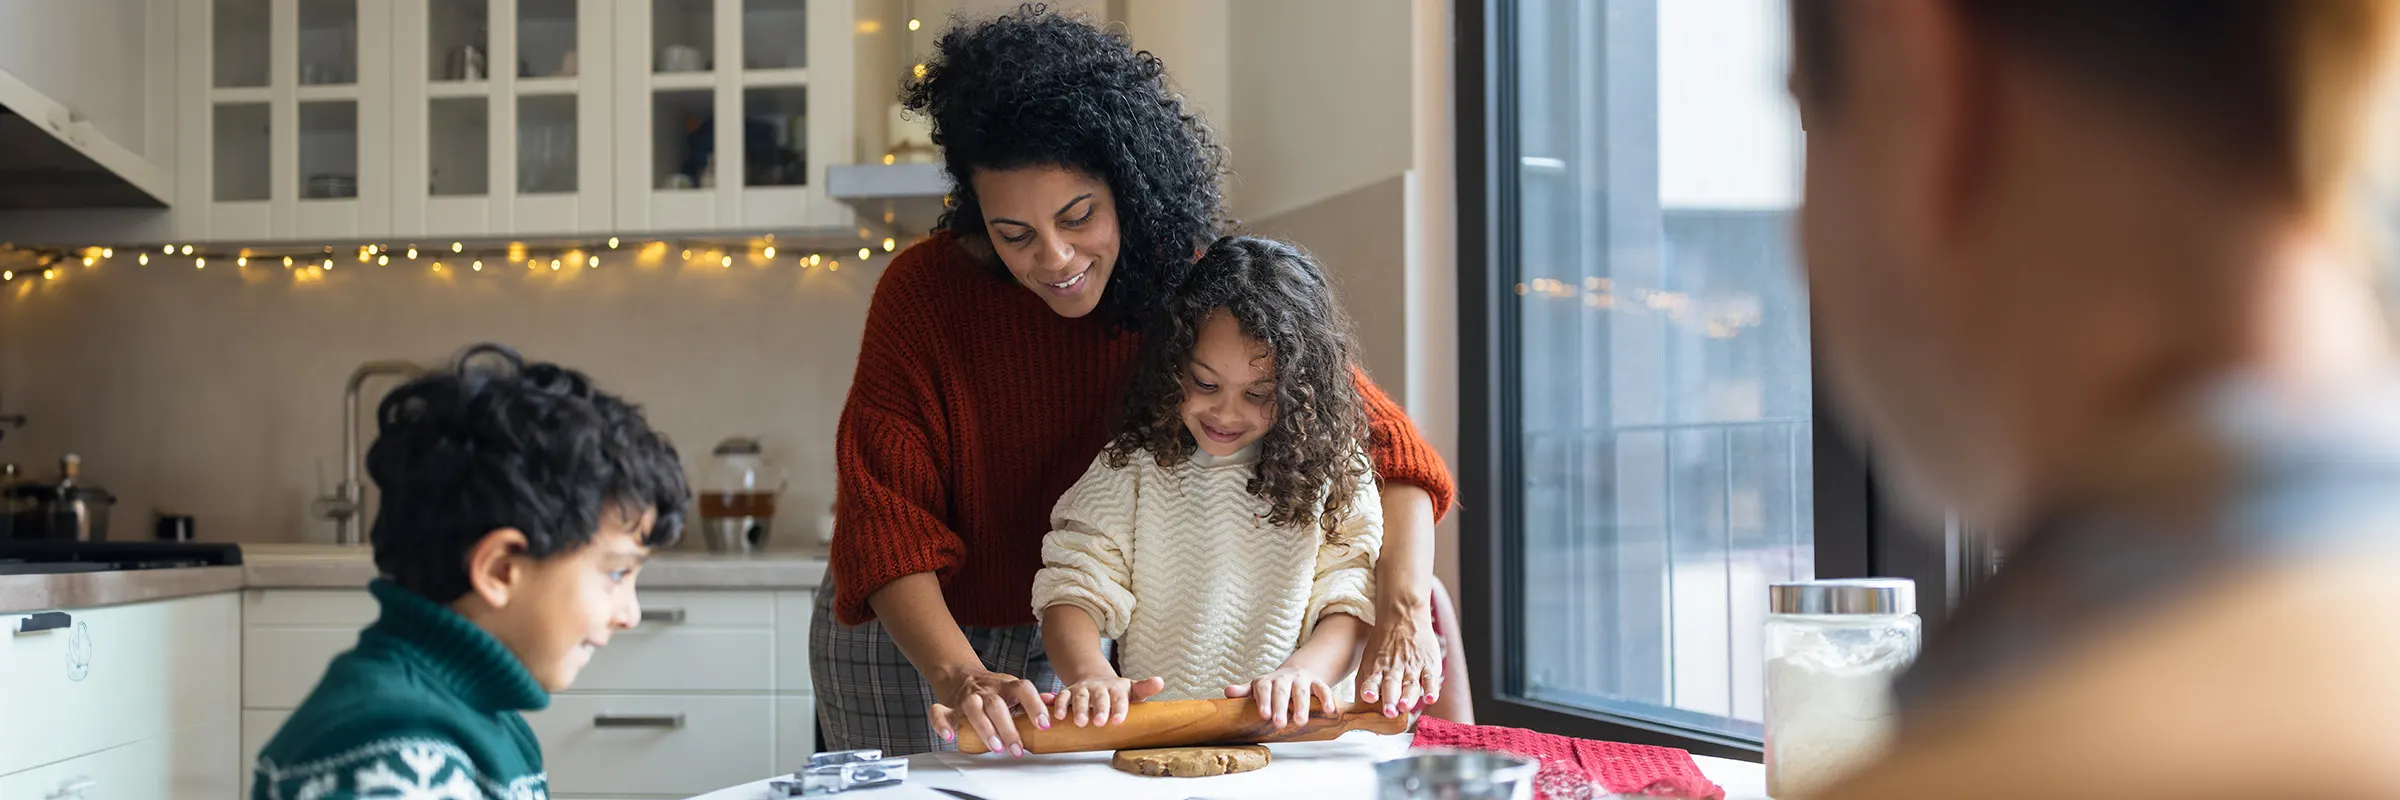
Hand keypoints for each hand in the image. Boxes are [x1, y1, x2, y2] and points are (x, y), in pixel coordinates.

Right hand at [927, 666, 1049, 756]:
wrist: (960, 674)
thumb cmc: (993, 689)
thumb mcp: (1014, 689)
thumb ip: (1033, 698)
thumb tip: (1055, 702)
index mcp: (1006, 685)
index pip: (1023, 689)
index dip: (1034, 705)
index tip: (1044, 724)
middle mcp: (986, 690)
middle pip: (996, 704)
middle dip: (1007, 727)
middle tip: (1017, 749)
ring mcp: (966, 697)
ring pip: (973, 709)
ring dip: (984, 728)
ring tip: (995, 747)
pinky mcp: (948, 706)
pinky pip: (940, 712)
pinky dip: (942, 724)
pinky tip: (950, 736)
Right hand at [1048, 675, 1165, 727]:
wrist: (1095, 678)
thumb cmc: (1117, 691)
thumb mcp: (1133, 690)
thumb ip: (1145, 687)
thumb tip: (1160, 682)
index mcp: (1116, 688)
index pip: (1119, 699)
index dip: (1119, 709)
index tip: (1117, 721)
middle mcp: (1098, 687)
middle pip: (1099, 697)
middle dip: (1099, 709)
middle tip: (1098, 723)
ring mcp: (1083, 689)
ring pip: (1079, 697)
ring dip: (1079, 709)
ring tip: (1080, 723)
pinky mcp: (1069, 692)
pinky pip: (1062, 697)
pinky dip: (1058, 705)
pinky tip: (1059, 717)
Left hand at [1226, 667, 1335, 730]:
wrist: (1297, 672)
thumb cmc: (1273, 686)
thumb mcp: (1258, 687)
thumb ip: (1244, 692)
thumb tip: (1227, 692)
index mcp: (1267, 681)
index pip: (1263, 688)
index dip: (1263, 701)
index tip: (1263, 715)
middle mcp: (1284, 678)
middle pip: (1282, 691)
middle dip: (1280, 707)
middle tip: (1279, 723)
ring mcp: (1301, 680)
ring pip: (1302, 691)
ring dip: (1302, 706)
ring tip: (1301, 721)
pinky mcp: (1317, 682)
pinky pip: (1323, 689)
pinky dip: (1327, 699)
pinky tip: (1329, 710)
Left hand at [1359, 603, 1441, 717]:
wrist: (1403, 617)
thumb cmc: (1383, 646)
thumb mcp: (1368, 661)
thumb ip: (1365, 685)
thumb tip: (1359, 711)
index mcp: (1377, 669)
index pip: (1372, 681)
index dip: (1370, 689)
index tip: (1368, 696)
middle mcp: (1394, 670)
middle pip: (1391, 686)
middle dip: (1390, 700)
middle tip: (1389, 712)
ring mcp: (1412, 667)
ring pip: (1410, 684)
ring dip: (1408, 697)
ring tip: (1405, 706)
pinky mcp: (1429, 666)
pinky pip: (1430, 679)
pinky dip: (1431, 689)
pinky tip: (1430, 698)